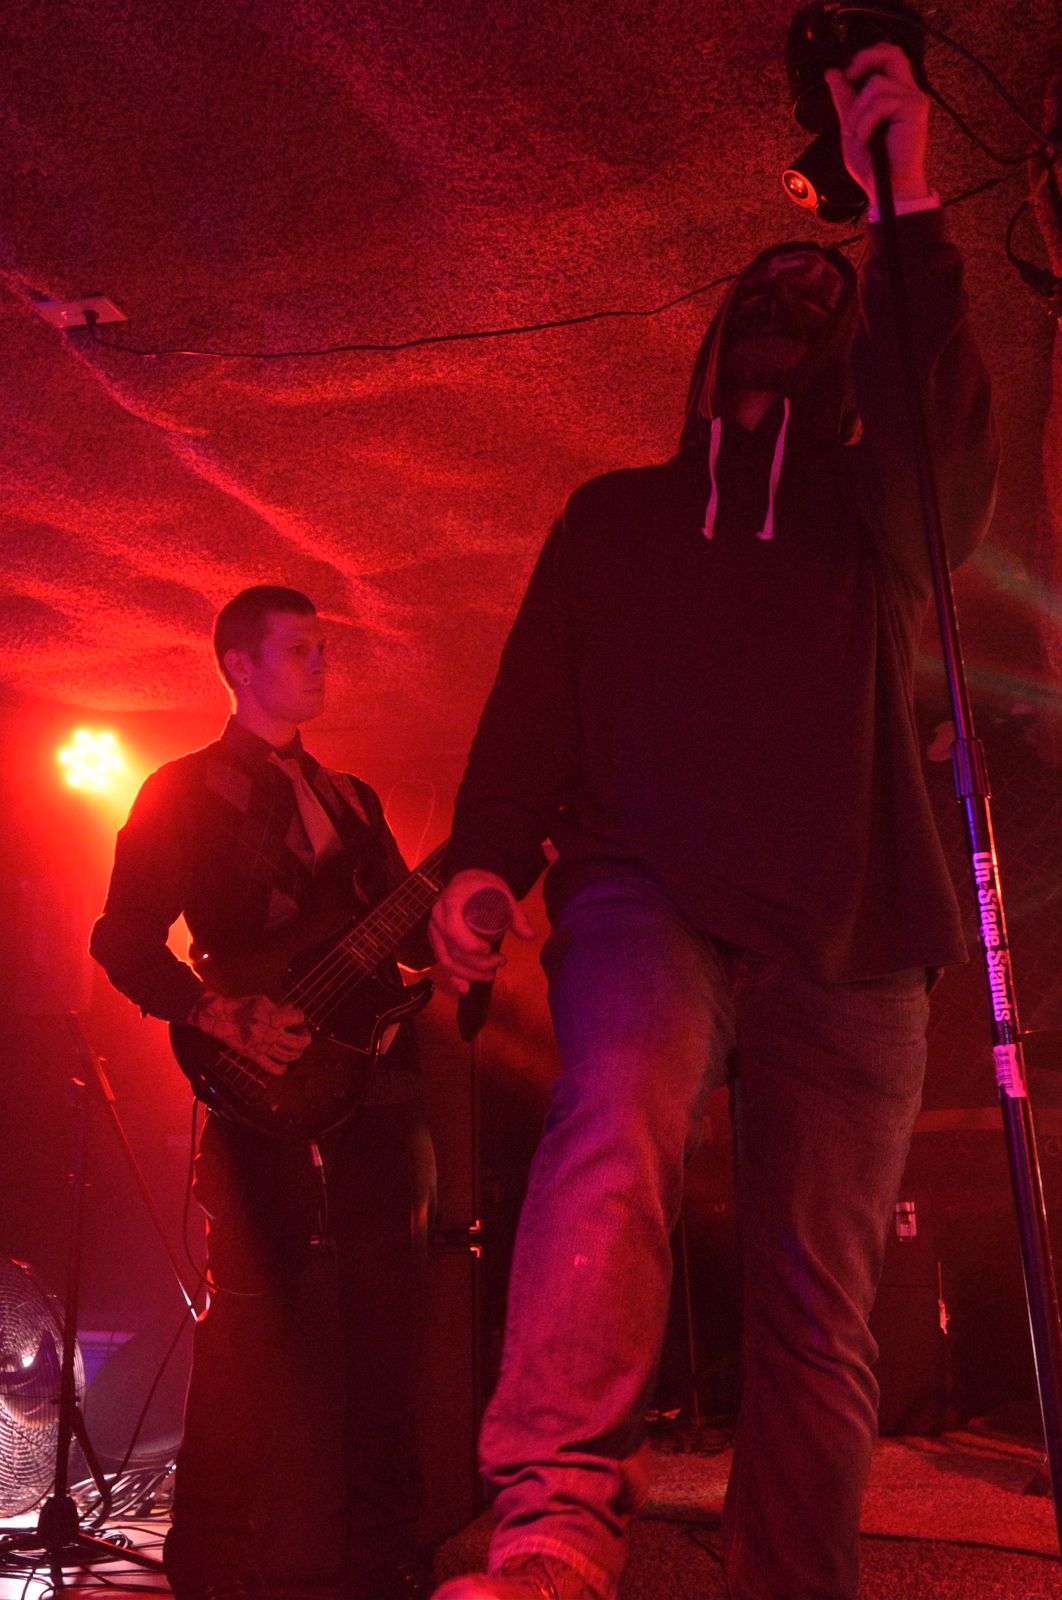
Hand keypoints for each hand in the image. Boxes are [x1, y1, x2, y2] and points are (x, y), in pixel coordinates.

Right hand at [188, 990, 311, 1074]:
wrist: (221, 1019)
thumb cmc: (242, 1006)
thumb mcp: (263, 1001)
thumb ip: (279, 1007)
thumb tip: (292, 1009)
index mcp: (275, 1018)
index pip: (298, 1018)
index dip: (300, 1016)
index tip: (297, 1016)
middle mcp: (272, 1035)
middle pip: (299, 1042)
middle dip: (305, 1038)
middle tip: (302, 1033)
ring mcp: (264, 1048)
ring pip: (289, 1055)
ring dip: (297, 1052)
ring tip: (297, 1047)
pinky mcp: (255, 1057)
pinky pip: (271, 1068)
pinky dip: (281, 1069)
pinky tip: (285, 1066)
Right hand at [428, 869, 534, 993]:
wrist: (467, 879)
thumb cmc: (484, 885)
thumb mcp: (502, 894)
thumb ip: (515, 916)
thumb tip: (531, 936)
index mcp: (452, 903)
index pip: (454, 931)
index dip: (471, 946)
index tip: (490, 950)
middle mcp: (438, 918)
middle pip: (452, 950)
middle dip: (477, 963)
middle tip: (501, 962)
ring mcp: (435, 931)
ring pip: (446, 960)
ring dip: (469, 973)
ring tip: (491, 975)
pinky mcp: (437, 940)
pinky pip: (442, 961)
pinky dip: (453, 976)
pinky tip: (465, 988)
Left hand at [826, 42, 930, 209]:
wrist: (887, 189)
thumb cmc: (873, 165)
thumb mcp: (851, 126)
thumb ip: (845, 99)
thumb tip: (832, 72)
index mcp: (896, 94)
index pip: (888, 57)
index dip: (867, 56)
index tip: (848, 72)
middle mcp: (908, 92)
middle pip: (892, 52)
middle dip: (866, 58)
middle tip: (850, 74)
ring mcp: (914, 99)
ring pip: (877, 83)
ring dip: (858, 111)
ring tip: (858, 134)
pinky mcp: (915, 108)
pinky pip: (880, 102)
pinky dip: (865, 121)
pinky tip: (866, 138)